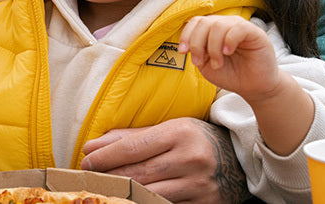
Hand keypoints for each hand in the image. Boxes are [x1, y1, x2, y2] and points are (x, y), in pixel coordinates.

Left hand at [80, 118, 249, 203]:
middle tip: (90, 177)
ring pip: (149, 194)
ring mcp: (199, 185)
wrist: (238, 159)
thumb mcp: (167, 128)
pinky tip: (132, 199)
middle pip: (138, 173)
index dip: (105, 156)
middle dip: (109, 176)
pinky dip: (147, 203)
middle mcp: (191, 159)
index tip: (86, 161)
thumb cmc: (194, 139)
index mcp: (179, 133)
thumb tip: (91, 146)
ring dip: (123, 193)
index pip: (132, 147)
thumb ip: (128, 137)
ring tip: (107, 189)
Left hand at [178, 15, 279, 100]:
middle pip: (204, 22)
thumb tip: (188, 43)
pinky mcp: (255, 33)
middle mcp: (226, 25)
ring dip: (213, 47)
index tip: (183, 51)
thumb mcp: (206, 64)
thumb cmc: (230, 74)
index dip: (186, 35)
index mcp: (213, 30)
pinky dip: (228, 40)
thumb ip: (196, 51)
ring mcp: (240, 27)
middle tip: (200, 61)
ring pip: (218, 25)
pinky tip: (227, 52)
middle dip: (197, 43)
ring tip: (217, 63)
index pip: (196, 22)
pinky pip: (238, 28)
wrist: (253, 88)